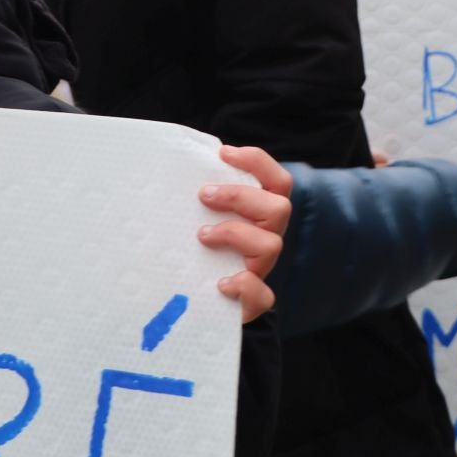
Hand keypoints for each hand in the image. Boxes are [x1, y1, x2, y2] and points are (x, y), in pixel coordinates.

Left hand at [200, 146, 290, 322]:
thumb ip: (199, 197)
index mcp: (259, 215)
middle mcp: (265, 238)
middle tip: (204, 196)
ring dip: (235, 234)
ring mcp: (260, 269)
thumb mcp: (197, 218)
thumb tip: (177, 167)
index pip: (277, 182)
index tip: (224, 154)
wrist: (189, 300)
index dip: (257, 163)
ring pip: (271, 245)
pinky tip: (220, 284)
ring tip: (202, 236)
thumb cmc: (193, 250)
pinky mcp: (252, 301)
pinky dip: (244, 286)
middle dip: (240, 197)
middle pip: (279, 208)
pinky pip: (263, 295)